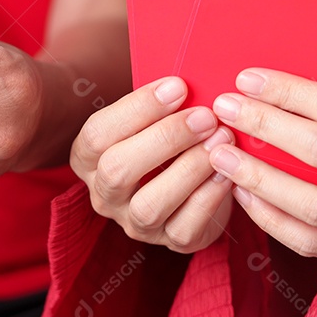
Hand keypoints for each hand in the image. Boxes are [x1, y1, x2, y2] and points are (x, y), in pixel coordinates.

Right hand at [70, 78, 234, 253]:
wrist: (192, 182)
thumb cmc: (168, 136)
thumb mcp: (153, 117)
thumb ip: (160, 101)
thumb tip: (187, 75)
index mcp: (88, 156)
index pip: (98, 133)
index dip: (137, 108)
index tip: (178, 86)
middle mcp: (104, 194)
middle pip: (117, 170)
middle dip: (165, 139)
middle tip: (205, 115)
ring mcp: (135, 223)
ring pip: (149, 204)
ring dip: (189, 169)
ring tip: (221, 140)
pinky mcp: (170, 241)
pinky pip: (185, 228)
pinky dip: (209, 197)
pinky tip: (228, 172)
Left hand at [207, 69, 316, 262]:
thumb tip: (291, 84)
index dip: (289, 93)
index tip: (249, 80)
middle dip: (264, 127)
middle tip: (225, 109)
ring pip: (312, 207)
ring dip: (257, 180)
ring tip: (221, 156)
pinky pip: (315, 244)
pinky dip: (273, 221)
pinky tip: (246, 195)